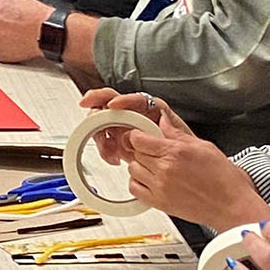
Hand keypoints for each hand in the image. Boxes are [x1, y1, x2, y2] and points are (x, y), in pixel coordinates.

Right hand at [76, 87, 191, 163]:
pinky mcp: (114, 138)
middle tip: (88, 110)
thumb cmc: (179, 152)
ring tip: (111, 151)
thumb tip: (163, 119)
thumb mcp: (181, 140)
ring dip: (100, 133)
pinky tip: (112, 157)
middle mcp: (132, 114)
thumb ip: (172, 129)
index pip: (135, 99)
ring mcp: (121, 125)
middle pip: (109, 101)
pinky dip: (103, 147)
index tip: (114, 106)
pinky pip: (101, 137)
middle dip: (97, 104)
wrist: (174, 171)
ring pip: (101, 119)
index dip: (123, 100)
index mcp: (149, 109)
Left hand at [123, 112, 268, 230]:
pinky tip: (151, 181)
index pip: (138, 139)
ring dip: (141, 167)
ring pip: (133, 170)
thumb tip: (163, 122)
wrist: (233, 207)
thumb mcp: (204, 147)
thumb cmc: (225, 180)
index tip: (144, 138)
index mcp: (176, 152)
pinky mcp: (160, 203)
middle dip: (144, 151)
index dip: (139, 136)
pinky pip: (135, 189)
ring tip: (156, 168)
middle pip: (136, 153)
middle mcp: (165, 169)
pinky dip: (139, 184)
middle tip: (157, 154)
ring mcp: (161, 187)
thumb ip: (178, 134)